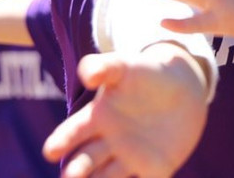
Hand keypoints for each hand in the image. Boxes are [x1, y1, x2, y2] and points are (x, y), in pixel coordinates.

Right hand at [43, 44, 208, 176]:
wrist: (183, 87)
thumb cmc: (146, 73)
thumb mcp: (125, 66)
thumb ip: (104, 67)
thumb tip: (87, 75)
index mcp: (96, 118)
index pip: (73, 132)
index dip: (61, 141)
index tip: (50, 151)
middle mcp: (107, 142)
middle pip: (85, 161)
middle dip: (76, 170)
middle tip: (70, 177)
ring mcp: (130, 157)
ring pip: (108, 177)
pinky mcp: (154, 168)